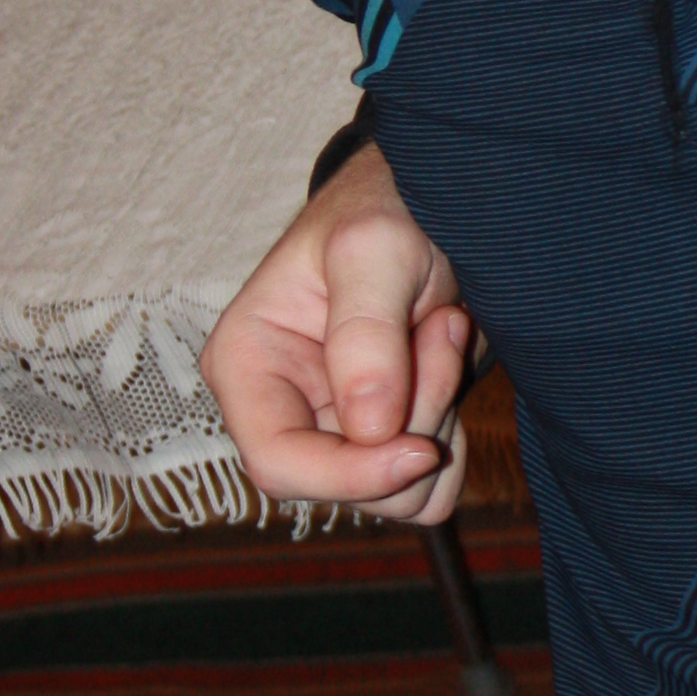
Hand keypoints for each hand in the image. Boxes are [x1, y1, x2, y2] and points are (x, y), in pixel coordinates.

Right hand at [201, 138, 473, 519]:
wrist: (428, 203)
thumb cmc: (384, 208)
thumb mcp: (373, 247)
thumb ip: (366, 332)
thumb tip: (367, 428)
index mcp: (246, 367)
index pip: (277, 464)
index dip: (350, 473)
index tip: (423, 447)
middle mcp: (282, 409)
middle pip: (349, 484)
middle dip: (412, 420)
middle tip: (439, 324)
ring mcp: (334, 431)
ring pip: (397, 492)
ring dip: (439, 413)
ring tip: (439, 325)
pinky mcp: (381, 440)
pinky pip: (427, 490)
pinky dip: (450, 429)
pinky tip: (444, 358)